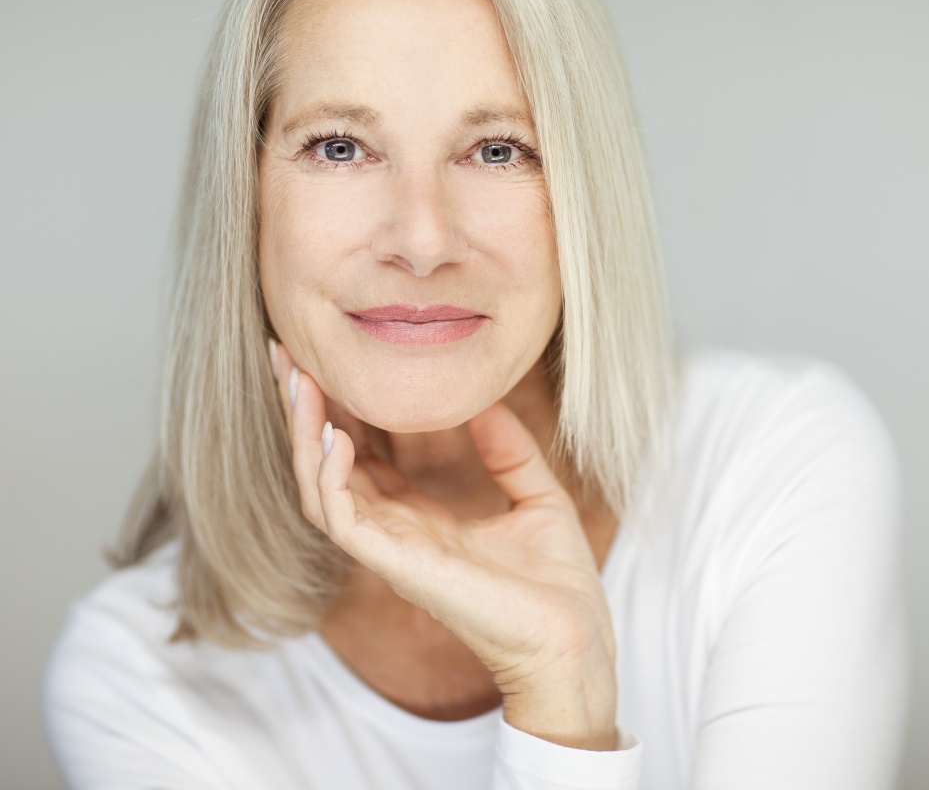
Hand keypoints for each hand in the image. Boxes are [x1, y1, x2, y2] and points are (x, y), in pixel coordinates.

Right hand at [270, 340, 617, 749]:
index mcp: (420, 517)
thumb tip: (487, 400)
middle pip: (325, 465)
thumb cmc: (557, 583)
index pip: (360, 456)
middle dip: (302, 412)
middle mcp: (394, 531)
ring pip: (319, 488)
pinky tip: (336, 435)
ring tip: (298, 381)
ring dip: (304, 435)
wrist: (576, 641)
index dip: (339, 410)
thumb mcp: (537, 495)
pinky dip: (330, 477)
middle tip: (284, 355)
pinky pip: (343, 519)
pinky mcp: (398, 566)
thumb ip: (507, 449)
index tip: (325, 360)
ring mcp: (391, 550)